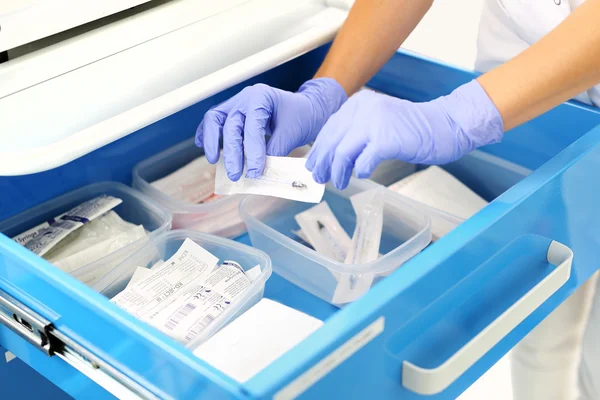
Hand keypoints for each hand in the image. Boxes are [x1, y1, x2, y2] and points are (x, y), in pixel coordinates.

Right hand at [196, 78, 346, 180]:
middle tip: (236, 174)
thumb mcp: (291, 133)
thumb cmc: (301, 116)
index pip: (252, 126)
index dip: (252, 151)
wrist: (306, 109)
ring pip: (215, 119)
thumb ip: (275, 151)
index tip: (254, 171)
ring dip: (213, 142)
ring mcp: (237, 104)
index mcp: (261, 97)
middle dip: (232, 153)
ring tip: (214, 161)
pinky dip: (208, 135)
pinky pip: (214, 122)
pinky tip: (208, 150)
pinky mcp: (232, 113)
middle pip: (230, 125)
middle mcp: (245, 98)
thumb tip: (259, 170)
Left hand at [305, 80, 503, 189]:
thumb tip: (330, 156)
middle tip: (320, 178)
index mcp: (358, 103)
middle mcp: (363, 108)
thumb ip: (356, 132)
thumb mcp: (378, 122)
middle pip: (332, 141)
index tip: (314, 164)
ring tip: (339, 183)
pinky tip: (363, 175)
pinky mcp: (386, 140)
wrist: (445, 125)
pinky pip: (363, 162)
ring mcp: (374, 123)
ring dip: (338, 172)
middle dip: (323, 163)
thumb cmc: (412, 129)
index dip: (319, 149)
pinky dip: (360, 171)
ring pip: (342, 154)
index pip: (329, 128)